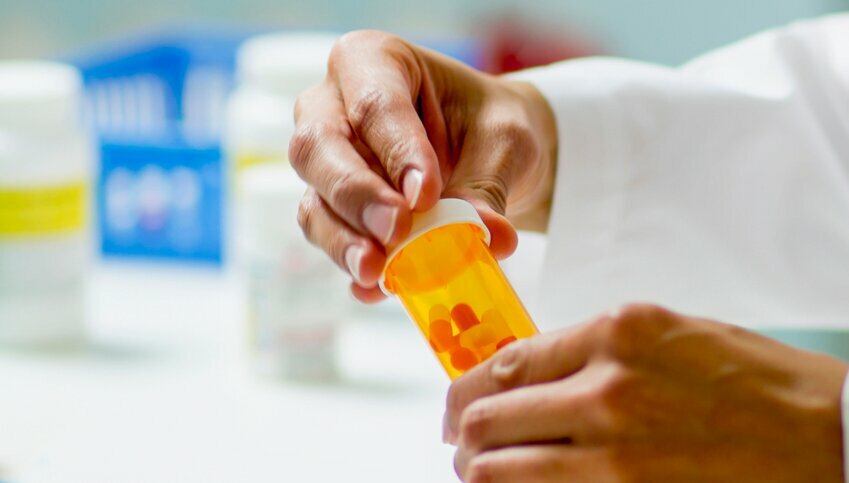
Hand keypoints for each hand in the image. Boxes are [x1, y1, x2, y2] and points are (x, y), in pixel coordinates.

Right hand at [290, 30, 556, 302]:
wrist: (487, 154)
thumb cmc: (490, 129)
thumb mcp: (504, 145)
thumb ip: (489, 188)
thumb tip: (489, 239)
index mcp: (373, 61)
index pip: (375, 103)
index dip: (397, 150)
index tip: (426, 195)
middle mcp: (331, 106)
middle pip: (319, 147)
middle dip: (356, 194)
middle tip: (395, 231)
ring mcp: (325, 161)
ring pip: (314, 199)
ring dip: (343, 239)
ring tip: (378, 272)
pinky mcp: (329, 208)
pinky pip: (327, 235)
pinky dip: (351, 262)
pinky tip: (375, 287)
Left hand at [445, 304, 847, 481]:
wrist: (824, 436)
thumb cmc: (754, 381)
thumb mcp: (667, 335)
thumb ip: (593, 349)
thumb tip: (530, 371)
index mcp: (617, 333)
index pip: (507, 361)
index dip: (468, 387)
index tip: (459, 402)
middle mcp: (607, 388)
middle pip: (490, 415)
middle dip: (461, 431)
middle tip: (457, 440)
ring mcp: (614, 451)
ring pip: (500, 467)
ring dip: (478, 470)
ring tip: (476, 470)